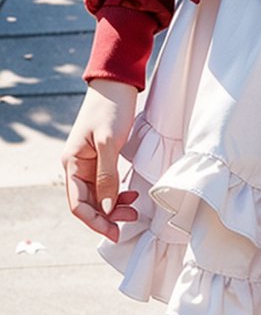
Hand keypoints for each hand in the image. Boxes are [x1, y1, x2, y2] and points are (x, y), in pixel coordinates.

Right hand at [62, 81, 138, 242]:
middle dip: (108, 216)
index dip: (95, 222)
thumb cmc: (111, 107)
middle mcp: (76, 165)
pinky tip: (131, 193)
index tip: (114, 232)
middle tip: (131, 219)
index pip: (78, 204)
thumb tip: (107, 208)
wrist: (116, 82)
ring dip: (114, 206)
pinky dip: (117, 192)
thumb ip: (107, 176)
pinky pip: (106, 183)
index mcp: (72, 163)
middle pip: (88, 202)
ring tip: (135, 209)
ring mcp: (89, 162)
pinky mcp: (101, 157)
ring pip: (99, 195)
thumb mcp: (109, 142)